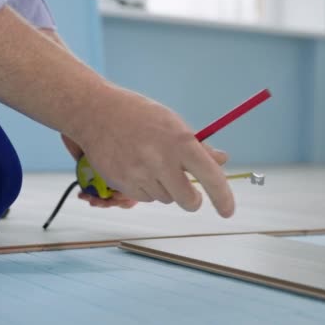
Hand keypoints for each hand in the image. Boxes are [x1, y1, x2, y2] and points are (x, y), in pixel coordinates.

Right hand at [67, 87, 234, 217]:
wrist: (95, 113)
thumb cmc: (139, 115)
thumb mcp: (173, 123)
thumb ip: (198, 147)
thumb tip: (222, 161)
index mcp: (180, 141)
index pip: (210, 175)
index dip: (223, 197)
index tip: (228, 211)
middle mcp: (161, 160)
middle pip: (188, 200)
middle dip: (192, 200)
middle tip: (191, 193)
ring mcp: (140, 174)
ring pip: (166, 198)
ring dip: (166, 189)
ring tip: (151, 163)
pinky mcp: (123, 183)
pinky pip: (146, 198)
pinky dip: (146, 188)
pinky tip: (136, 166)